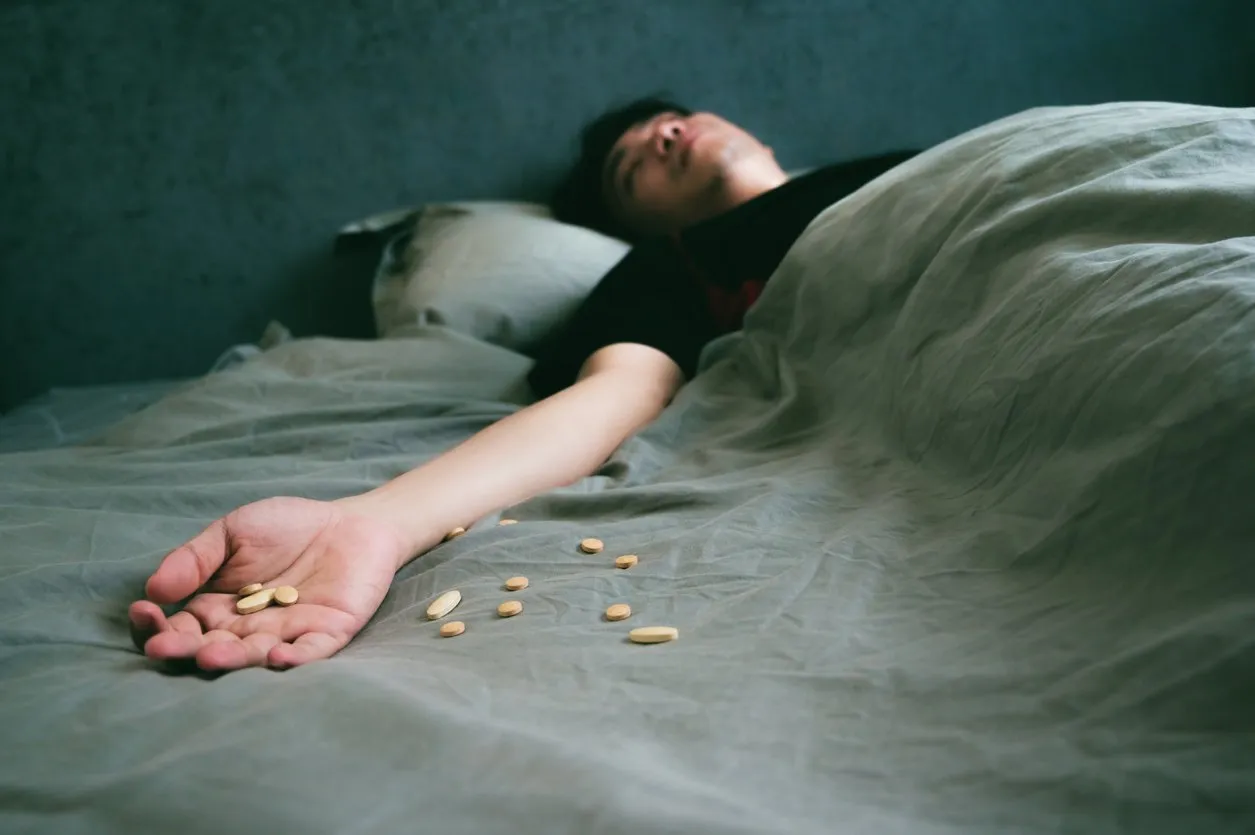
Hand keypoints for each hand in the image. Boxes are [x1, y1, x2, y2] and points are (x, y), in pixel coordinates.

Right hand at [129, 496, 413, 670]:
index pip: (180, 627)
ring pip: (254, 655)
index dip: (158, 625)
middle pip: (210, 648)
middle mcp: (247, 631)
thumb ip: (195, 558)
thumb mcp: (233, 532)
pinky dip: (295, 658)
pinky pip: (310, 652)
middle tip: (163, 647)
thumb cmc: (288, 527)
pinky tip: (278, 658)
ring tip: (211, 656)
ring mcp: (287, 635)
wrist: (350, 523)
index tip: (144, 611)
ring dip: (233, 659)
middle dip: (186, 649)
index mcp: (218, 610)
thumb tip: (155, 589)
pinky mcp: (327, 633)